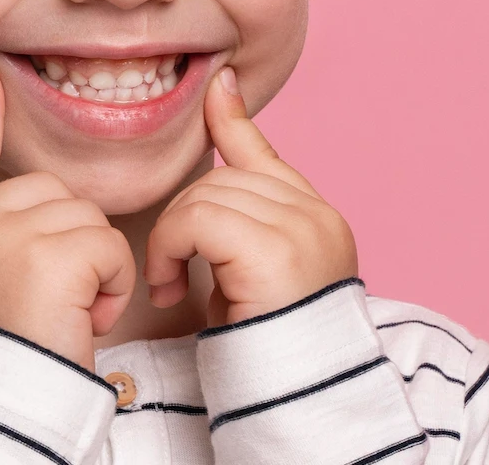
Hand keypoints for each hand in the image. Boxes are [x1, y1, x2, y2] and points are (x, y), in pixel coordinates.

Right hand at [0, 64, 136, 369]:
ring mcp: (2, 232)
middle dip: (70, 242)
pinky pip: (107, 244)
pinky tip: (82, 320)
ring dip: (93, 268)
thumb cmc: (0, 361)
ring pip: (85, 217)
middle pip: (51, 190)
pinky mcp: (46, 252)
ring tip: (64, 316)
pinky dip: (110, 284)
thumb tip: (37, 198)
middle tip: (50, 302)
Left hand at [144, 68, 357, 327]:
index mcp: (316, 218)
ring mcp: (302, 229)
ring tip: (170, 285)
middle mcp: (317, 216)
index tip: (216, 84)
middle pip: (221, 181)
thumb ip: (235, 222)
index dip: (232, 119)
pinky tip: (171, 289)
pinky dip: (171, 250)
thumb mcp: (247, 275)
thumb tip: (211, 181)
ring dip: (172, 241)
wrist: (298, 405)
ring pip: (204, 198)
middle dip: (183, 222)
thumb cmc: (266, 350)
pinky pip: (197, 222)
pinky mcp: (275, 250)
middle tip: (170, 272)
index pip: (264, 154)